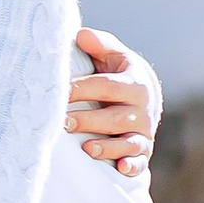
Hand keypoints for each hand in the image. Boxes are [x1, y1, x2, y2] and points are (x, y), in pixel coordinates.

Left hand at [66, 24, 156, 175]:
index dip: (80, 89)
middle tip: (62, 122)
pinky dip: (132, 166)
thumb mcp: (114, 56)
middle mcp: (141, 110)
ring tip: (86, 148)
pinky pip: (140, 162)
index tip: (58, 91)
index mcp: (134, 84)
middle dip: (88, 120)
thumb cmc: (120, 75)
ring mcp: (143, 132)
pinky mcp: (143, 152)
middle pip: (114, 117)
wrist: (145, 99)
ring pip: (128, 142)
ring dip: (108, 146)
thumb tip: (81, 34)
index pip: (105, 86)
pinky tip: (120, 168)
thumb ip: (100, 44)